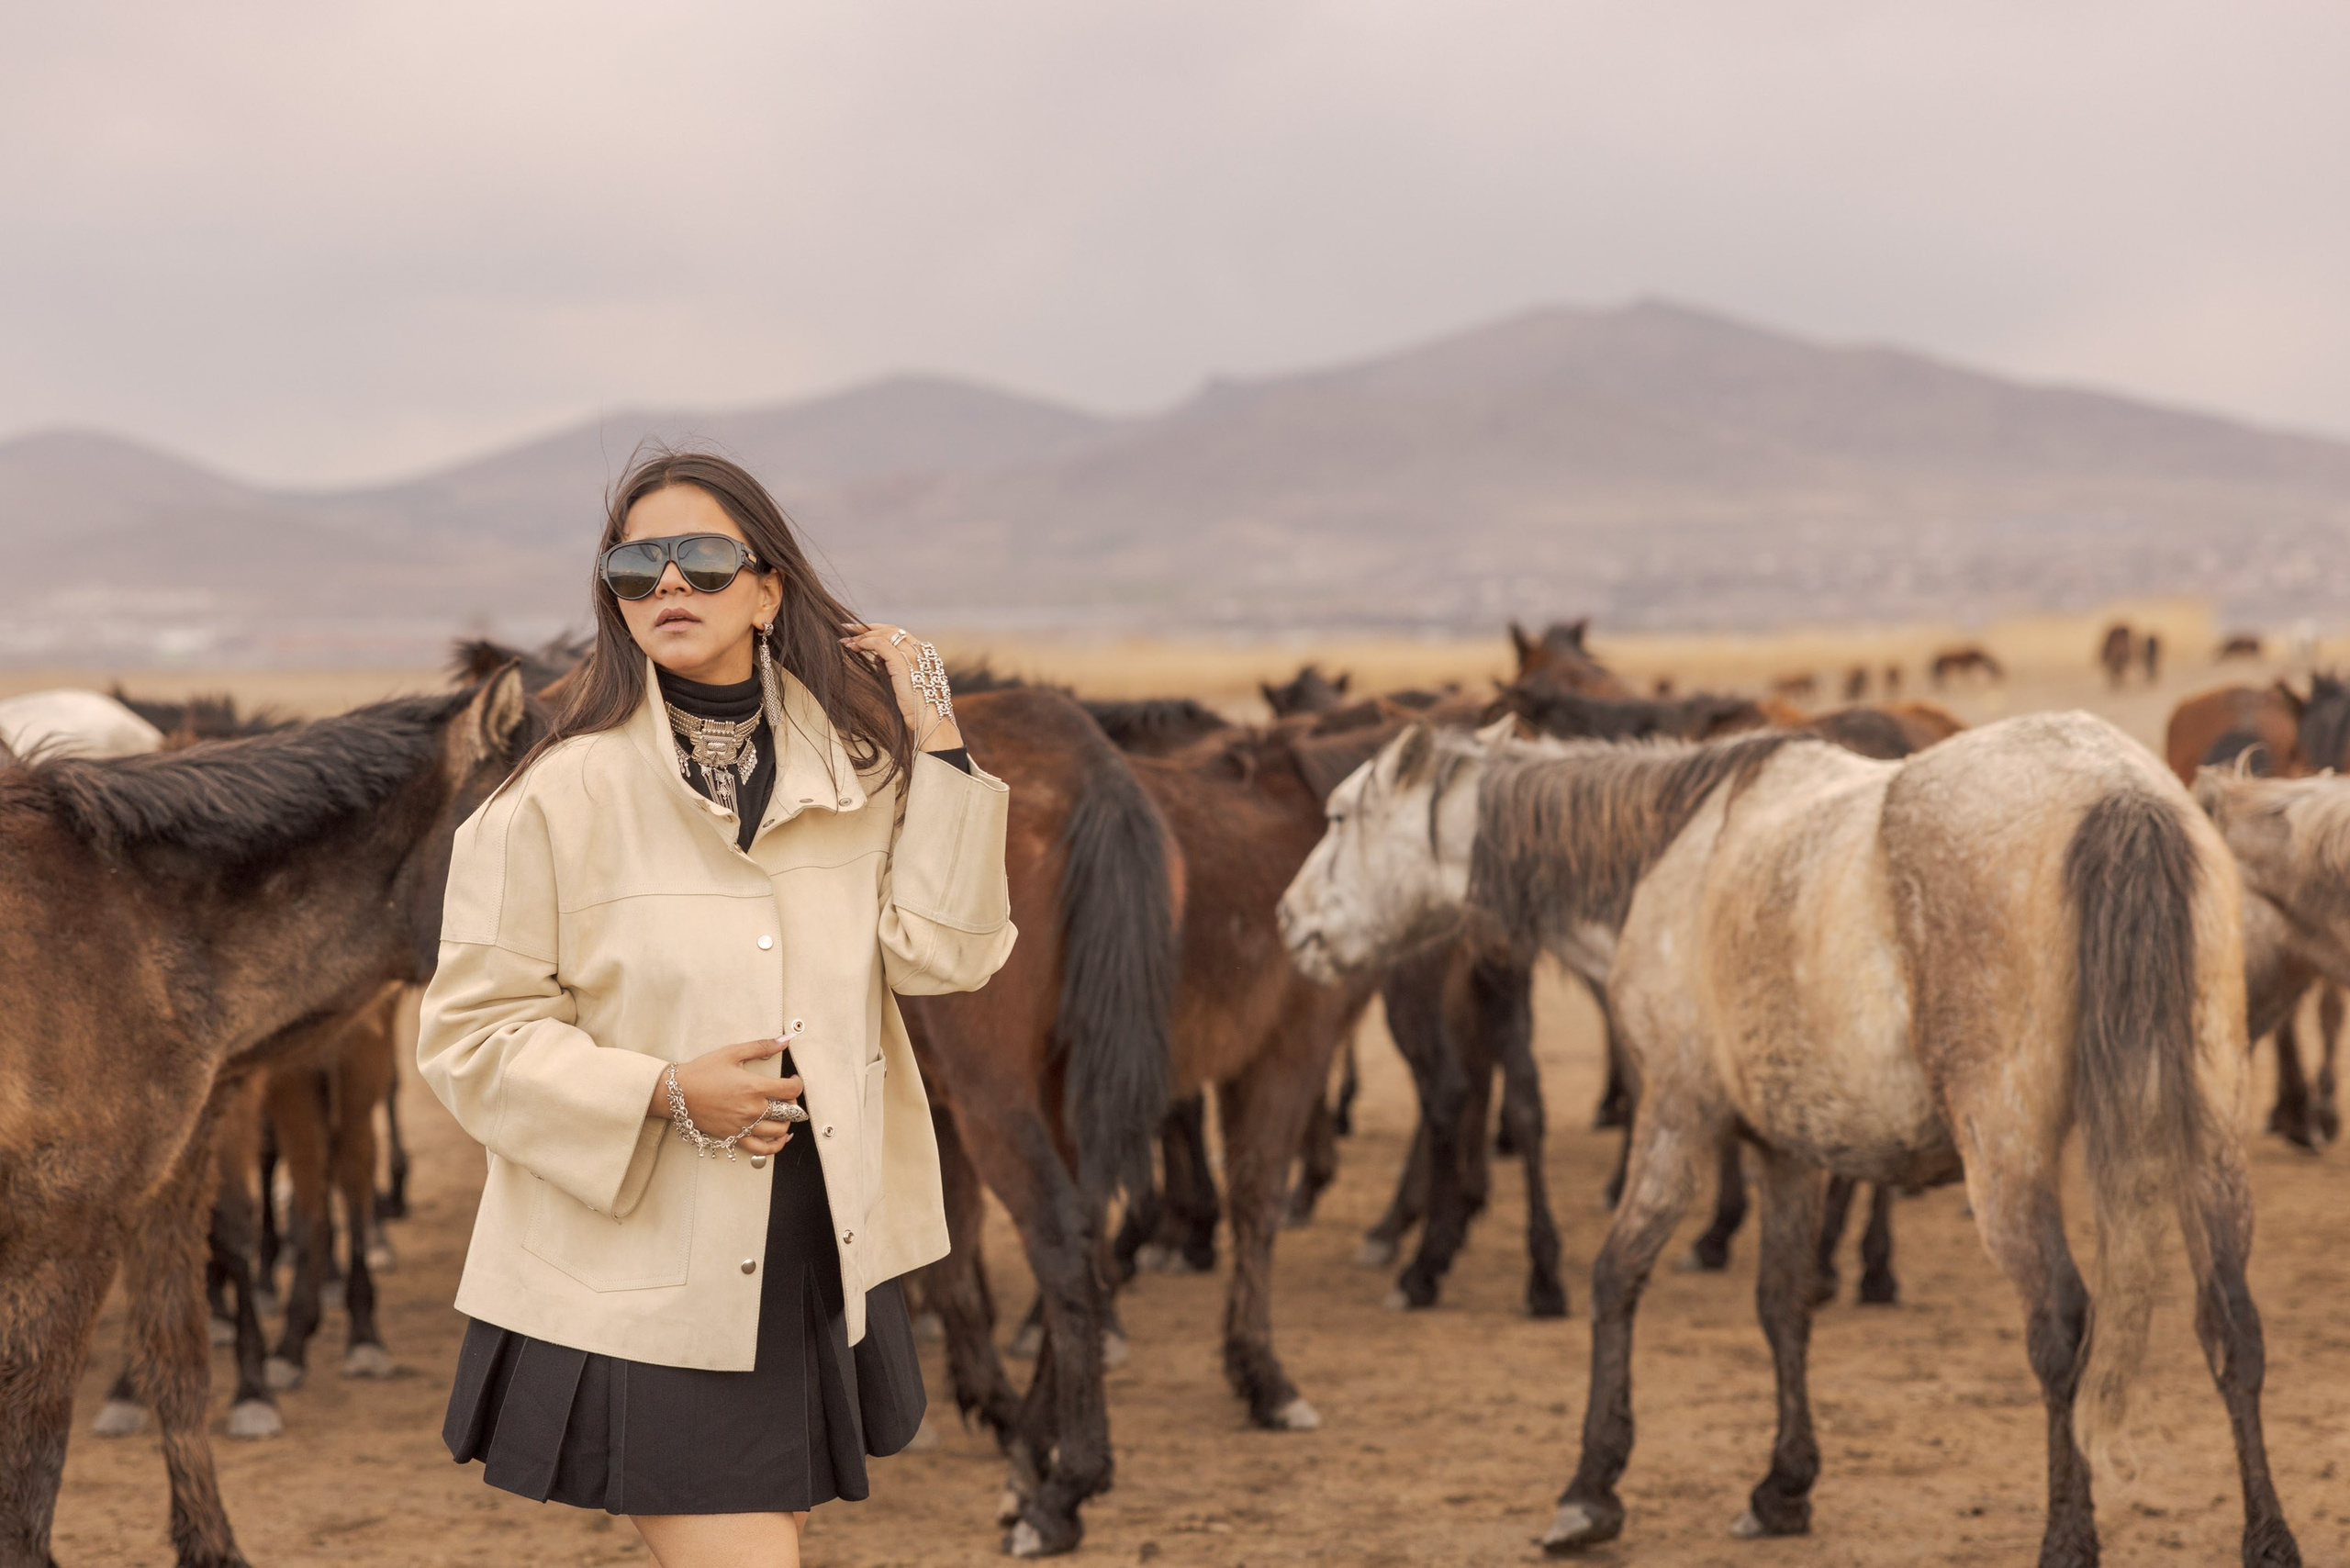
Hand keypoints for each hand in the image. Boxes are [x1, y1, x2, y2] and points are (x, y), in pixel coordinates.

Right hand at [649, 1037, 804, 1156]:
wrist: (676, 1093)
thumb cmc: (701, 1072)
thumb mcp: (732, 1053)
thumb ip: (761, 1046)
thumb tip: (785, 1040)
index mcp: (754, 1087)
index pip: (791, 1090)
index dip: (797, 1083)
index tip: (793, 1080)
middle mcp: (751, 1109)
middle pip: (788, 1112)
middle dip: (792, 1102)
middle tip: (785, 1095)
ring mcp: (743, 1126)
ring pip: (778, 1131)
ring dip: (786, 1122)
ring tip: (782, 1113)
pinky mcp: (733, 1137)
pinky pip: (761, 1150)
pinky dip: (776, 1146)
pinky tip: (780, 1138)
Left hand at [840, 622, 962, 751]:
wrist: (932, 723)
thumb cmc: (920, 710)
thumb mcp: (907, 685)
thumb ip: (895, 670)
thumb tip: (877, 660)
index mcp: (926, 656)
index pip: (901, 634)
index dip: (879, 631)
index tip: (862, 633)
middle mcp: (922, 651)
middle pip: (892, 629)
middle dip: (868, 628)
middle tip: (848, 628)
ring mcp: (914, 656)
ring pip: (885, 634)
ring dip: (863, 635)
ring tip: (847, 641)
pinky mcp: (903, 663)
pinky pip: (880, 645)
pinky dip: (866, 643)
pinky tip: (855, 647)